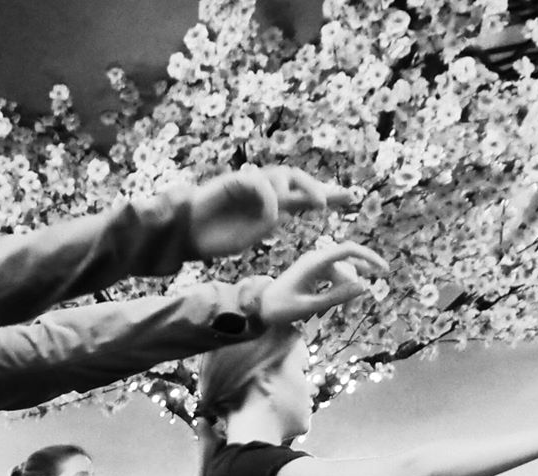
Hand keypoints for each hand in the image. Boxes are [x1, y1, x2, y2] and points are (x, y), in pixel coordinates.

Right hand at [187, 166, 359, 258]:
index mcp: (271, 208)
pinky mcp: (237, 180)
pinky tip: (272, 214)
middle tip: (334, 201)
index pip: (303, 197)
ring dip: (301, 189)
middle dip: (319, 186)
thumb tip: (282, 212)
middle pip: (298, 178)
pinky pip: (262, 183)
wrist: (185, 235)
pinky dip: (270, 198)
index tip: (351, 198)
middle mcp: (264, 192)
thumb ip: (267, 224)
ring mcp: (250, 184)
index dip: (327, 194)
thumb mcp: (248, 236)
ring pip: (285, 174)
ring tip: (314, 204)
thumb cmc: (214, 240)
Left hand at [257, 242, 387, 324]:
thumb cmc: (279, 308)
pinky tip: (328, 312)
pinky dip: (336, 294)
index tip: (384, 270)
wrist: (258, 308)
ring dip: (345, 295)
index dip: (369, 257)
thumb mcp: (308, 306)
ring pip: (343, 276)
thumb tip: (364, 286)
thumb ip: (336, 297)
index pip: (348, 250)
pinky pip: (335, 280)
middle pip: (348, 268)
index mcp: (314, 262)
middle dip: (354, 289)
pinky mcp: (315, 272)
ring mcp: (316, 265)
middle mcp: (316, 259)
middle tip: (350, 315)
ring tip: (338, 317)